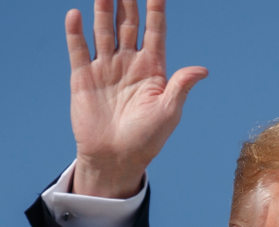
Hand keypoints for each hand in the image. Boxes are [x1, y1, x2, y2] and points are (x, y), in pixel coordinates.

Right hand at [63, 1, 206, 197]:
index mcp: (153, 68)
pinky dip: (76, 32)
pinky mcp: (83, 78)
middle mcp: (129, 63)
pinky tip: (76, 14)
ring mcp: (105, 68)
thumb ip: (181, 87)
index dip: (156, 9)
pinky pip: (79, 50)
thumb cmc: (147, 139)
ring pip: (104, 30)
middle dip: (127, 1)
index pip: (155, 30)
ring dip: (102, 9)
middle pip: (128, 23)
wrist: (115, 159)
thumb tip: (202, 70)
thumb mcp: (168, 113)